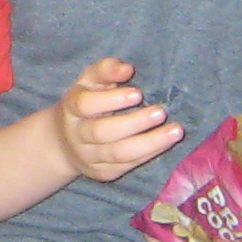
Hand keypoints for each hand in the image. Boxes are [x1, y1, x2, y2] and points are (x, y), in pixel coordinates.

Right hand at [52, 56, 183, 182]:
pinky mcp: (103, 172)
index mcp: (71, 108)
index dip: (112, 100)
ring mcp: (89, 157)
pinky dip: (150, 153)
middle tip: (161, 112)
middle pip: (102, 132)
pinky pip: (128, 165)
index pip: (86, 105)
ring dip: (150, 142)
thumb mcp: (90, 82)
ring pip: (119, 153)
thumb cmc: (86, 103)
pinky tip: (167, 143)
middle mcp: (77, 135)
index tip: (138, 93)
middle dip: (134, 123)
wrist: (66, 144)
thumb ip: (106, 70)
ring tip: (176, 131)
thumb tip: (127, 68)